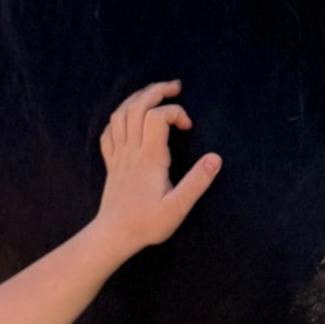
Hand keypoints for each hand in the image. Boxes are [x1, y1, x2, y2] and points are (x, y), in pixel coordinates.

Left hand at [95, 80, 221, 253]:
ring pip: (121, 114)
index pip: (158, 116)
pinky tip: (129, 119)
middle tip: (176, 87)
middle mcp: (131, 151)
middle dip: (157, 90)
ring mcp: (118, 155)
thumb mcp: (178, 207)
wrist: (114, 236)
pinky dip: (119, 117)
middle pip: (138, 106)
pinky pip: (109, 131)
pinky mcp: (111, 163)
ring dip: (137, 98)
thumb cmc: (147, 224)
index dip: (176, 112)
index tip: (188, 127)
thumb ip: (197, 182)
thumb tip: (216, 158)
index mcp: (149, 158)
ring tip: (154, 94)